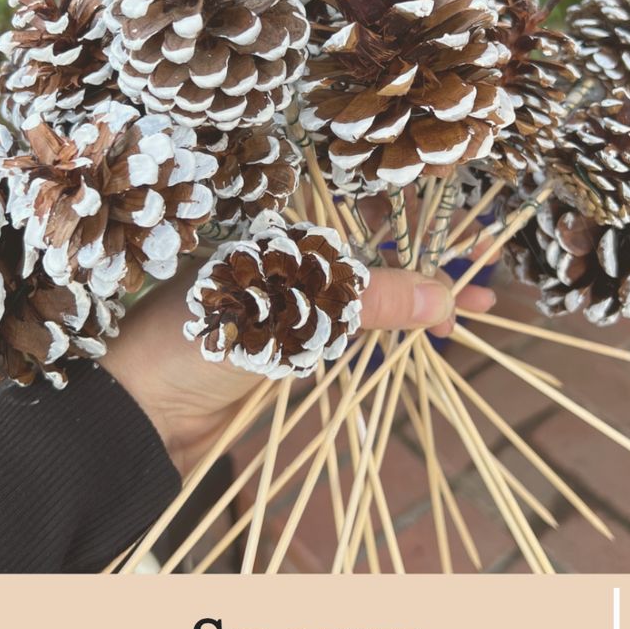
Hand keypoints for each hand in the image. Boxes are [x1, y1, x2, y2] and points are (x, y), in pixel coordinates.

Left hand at [101, 258, 494, 474]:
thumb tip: (445, 295)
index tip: (478, 243)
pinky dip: (388, 340)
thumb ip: (368, 300)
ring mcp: (289, 310)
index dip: (428, 228)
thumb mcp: (290, 308)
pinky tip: (418, 343)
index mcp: (284, 237)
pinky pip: (350, 338)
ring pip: (369, 302)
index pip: (371, 220)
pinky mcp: (286, 352)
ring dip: (418, 309)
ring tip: (470, 320)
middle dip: (434, 272)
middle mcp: (290, 267)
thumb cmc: (199, 338)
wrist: (139, 408)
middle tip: (489, 291)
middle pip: (379, 261)